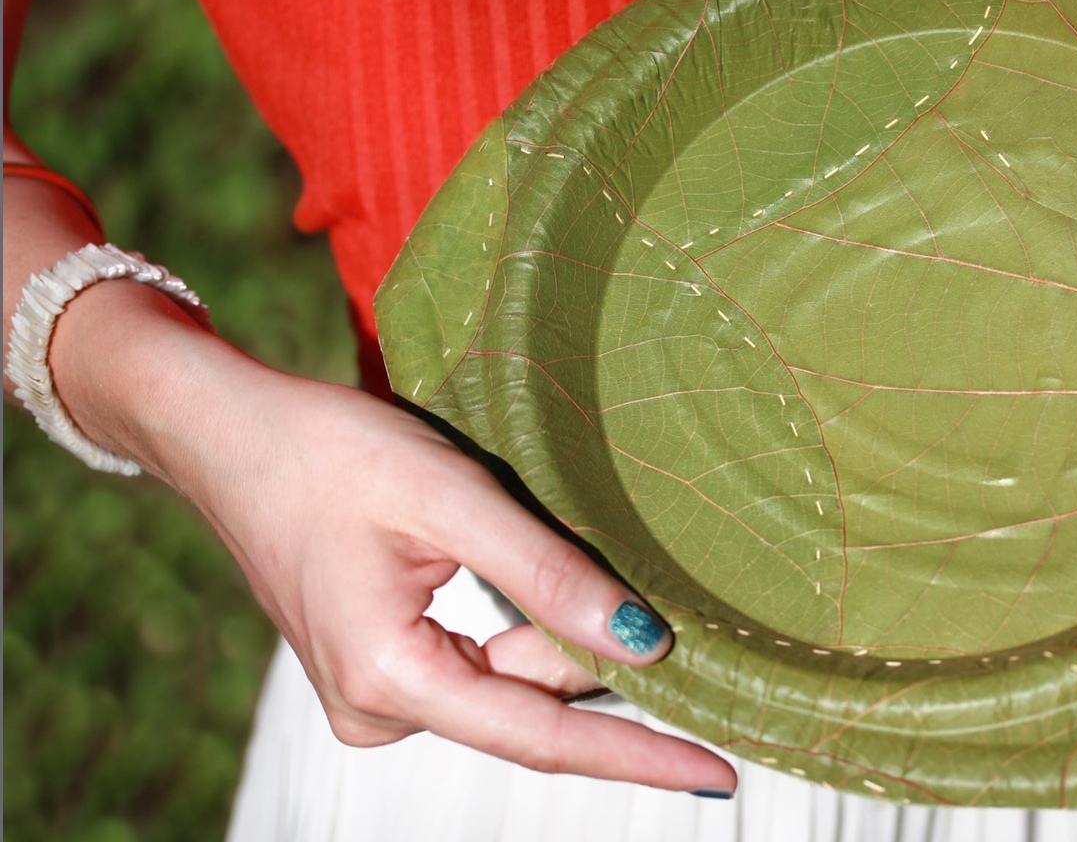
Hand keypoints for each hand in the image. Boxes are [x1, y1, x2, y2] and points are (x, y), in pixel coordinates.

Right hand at [53, 291, 736, 792]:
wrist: (226, 434)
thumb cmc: (325, 452)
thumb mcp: (451, 499)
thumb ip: (546, 575)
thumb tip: (641, 643)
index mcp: (386, 677)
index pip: (542, 737)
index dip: (639, 755)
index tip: (717, 774)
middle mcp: (376, 708)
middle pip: (531, 706)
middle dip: (599, 661)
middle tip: (666, 605)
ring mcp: (374, 696)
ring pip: (510, 687)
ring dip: (558, 639)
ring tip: (570, 567)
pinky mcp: (381, 671)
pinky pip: (479, 669)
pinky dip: (524, 636)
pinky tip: (536, 588)